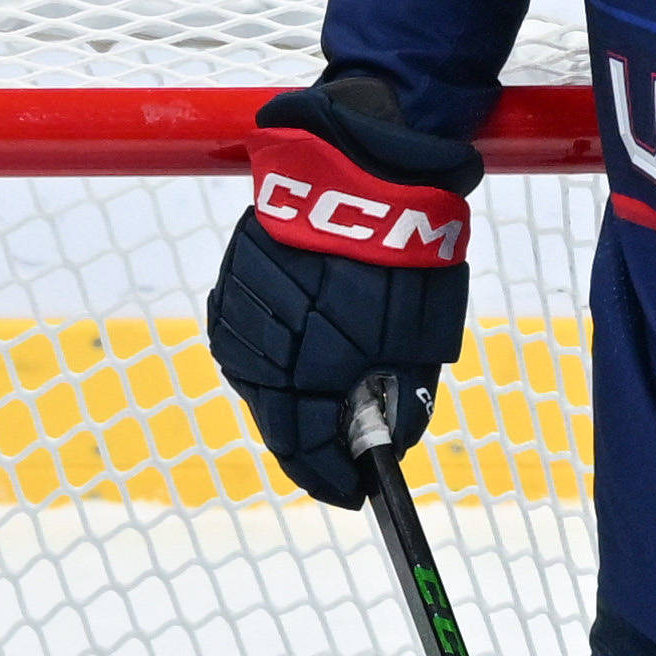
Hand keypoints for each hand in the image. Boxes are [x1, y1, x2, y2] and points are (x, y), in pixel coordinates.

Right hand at [205, 67, 484, 509]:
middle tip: (344, 451)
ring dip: (291, 395)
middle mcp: (263, 349)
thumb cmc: (404, 251)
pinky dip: (277, 353)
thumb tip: (390, 442)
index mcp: (306, 371)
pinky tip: (304, 349)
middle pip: (277, 420)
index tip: (354, 493)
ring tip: (327, 397)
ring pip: (259, 379)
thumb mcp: (421, 338)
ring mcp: (242, 313)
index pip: (306, 451)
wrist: (363, 162)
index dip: (331, 479)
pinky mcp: (235, 278)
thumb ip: (401, 399)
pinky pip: (250, 335)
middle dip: (312, 440)